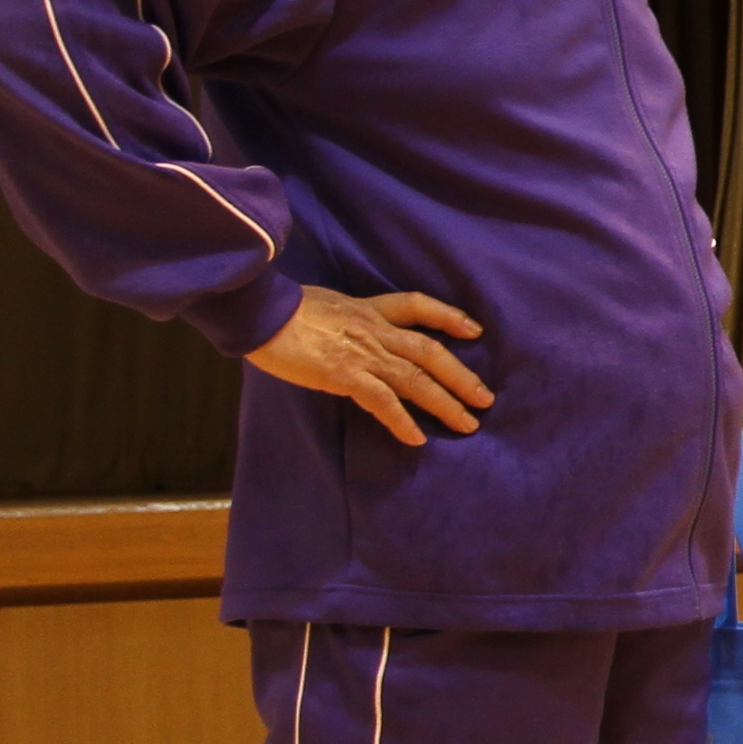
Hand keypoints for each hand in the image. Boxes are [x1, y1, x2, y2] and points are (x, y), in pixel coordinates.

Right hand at [247, 285, 490, 445]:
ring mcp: (363, 353)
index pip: (417, 306)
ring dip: (445, 403)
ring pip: (416, 379)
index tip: (473, 330)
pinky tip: (416, 439)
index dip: (448, 316)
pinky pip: (382, 401)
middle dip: (461, 376)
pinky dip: (402, 421)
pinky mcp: (345, 374)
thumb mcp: (323, 304)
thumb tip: (346, 332)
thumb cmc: (279, 309)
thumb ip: (344, 319)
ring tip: (467, 424)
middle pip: (430, 351)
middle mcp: (374, 329)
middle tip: (485, 399)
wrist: (257, 311)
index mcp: (368, 309)